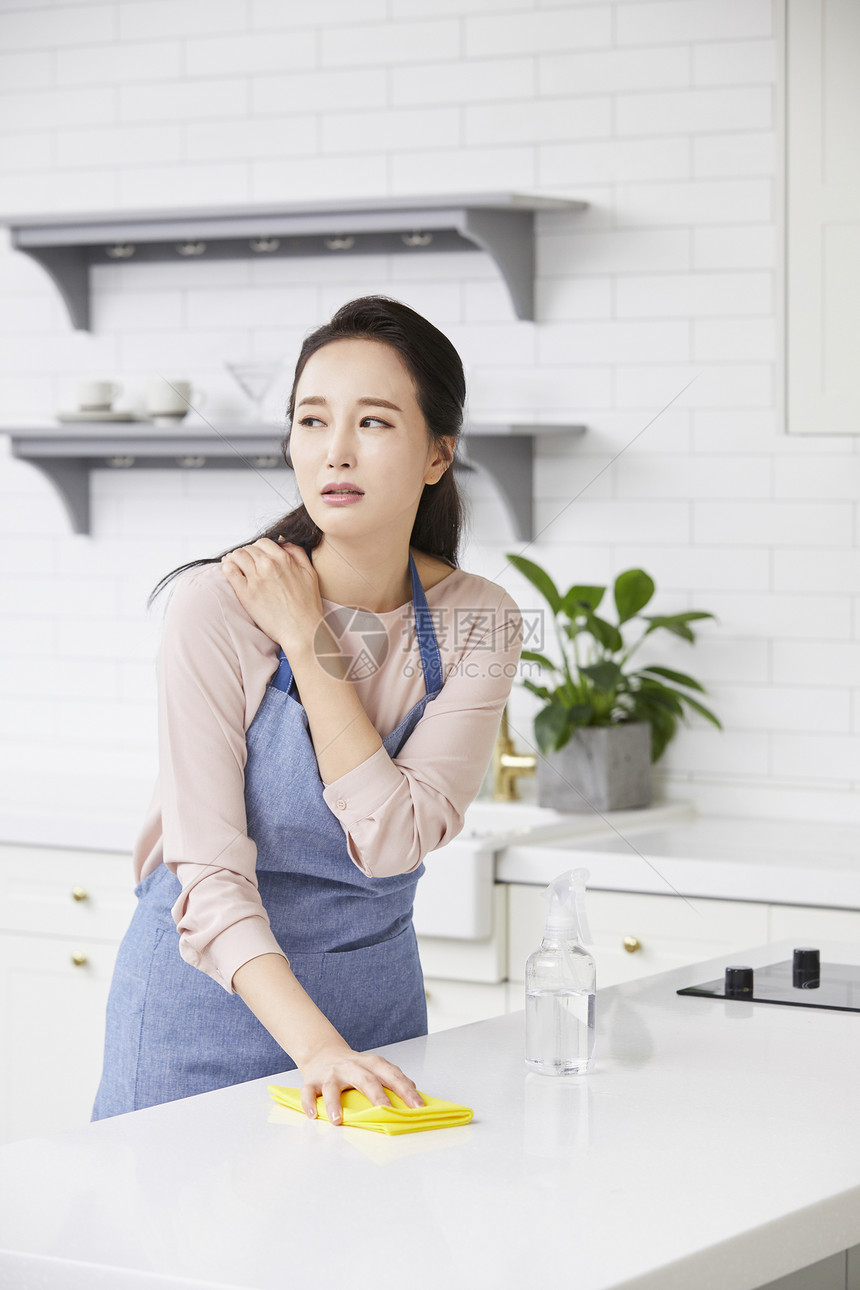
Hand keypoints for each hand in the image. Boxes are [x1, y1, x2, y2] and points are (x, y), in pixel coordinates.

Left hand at [220, 537, 322, 655]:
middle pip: (248, 549)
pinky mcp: (245, 593)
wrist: (301, 630)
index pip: (263, 542)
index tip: (258, 556)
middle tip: (247, 564)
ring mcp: (256, 579)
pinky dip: (227, 567)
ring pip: (236, 556)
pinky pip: (229, 571)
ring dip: (235, 559)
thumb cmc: (307, 606)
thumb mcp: (310, 573)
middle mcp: (268, 565)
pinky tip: (230, 571)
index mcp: (284, 559)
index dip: (259, 548)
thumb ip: (297, 553)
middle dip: (247, 554)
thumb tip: (282, 541)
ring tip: (237, 566)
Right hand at [299, 1041, 424, 1125]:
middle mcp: (351, 1066)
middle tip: (387, 1111)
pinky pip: (309, 1092)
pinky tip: (313, 1115)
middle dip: (377, 1095)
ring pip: (332, 1087)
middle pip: (365, 1079)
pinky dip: (309, 1103)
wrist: (323, 1051)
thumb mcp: (373, 1067)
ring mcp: (331, 1073)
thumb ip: (392, 1079)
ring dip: (334, 1104)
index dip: (405, 1089)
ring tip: (338, 1121)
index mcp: (370, 1063)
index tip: (417, 1106)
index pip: (391, 1074)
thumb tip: (415, 1094)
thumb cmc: (353, 1066)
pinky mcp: (312, 1080)